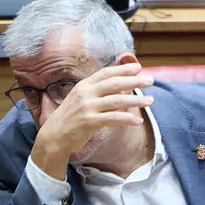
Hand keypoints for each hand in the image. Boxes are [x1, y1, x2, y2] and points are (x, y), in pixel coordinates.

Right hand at [32, 63, 153, 177]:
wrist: (53, 137)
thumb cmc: (69, 118)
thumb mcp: (79, 99)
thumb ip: (96, 91)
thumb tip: (119, 86)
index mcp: (83, 85)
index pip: (106, 73)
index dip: (123, 69)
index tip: (138, 68)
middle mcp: (85, 94)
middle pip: (115, 84)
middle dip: (134, 81)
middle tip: (150, 80)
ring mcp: (87, 108)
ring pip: (117, 100)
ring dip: (136, 100)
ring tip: (150, 101)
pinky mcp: (89, 122)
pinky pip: (113, 119)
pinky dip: (127, 119)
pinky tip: (138, 120)